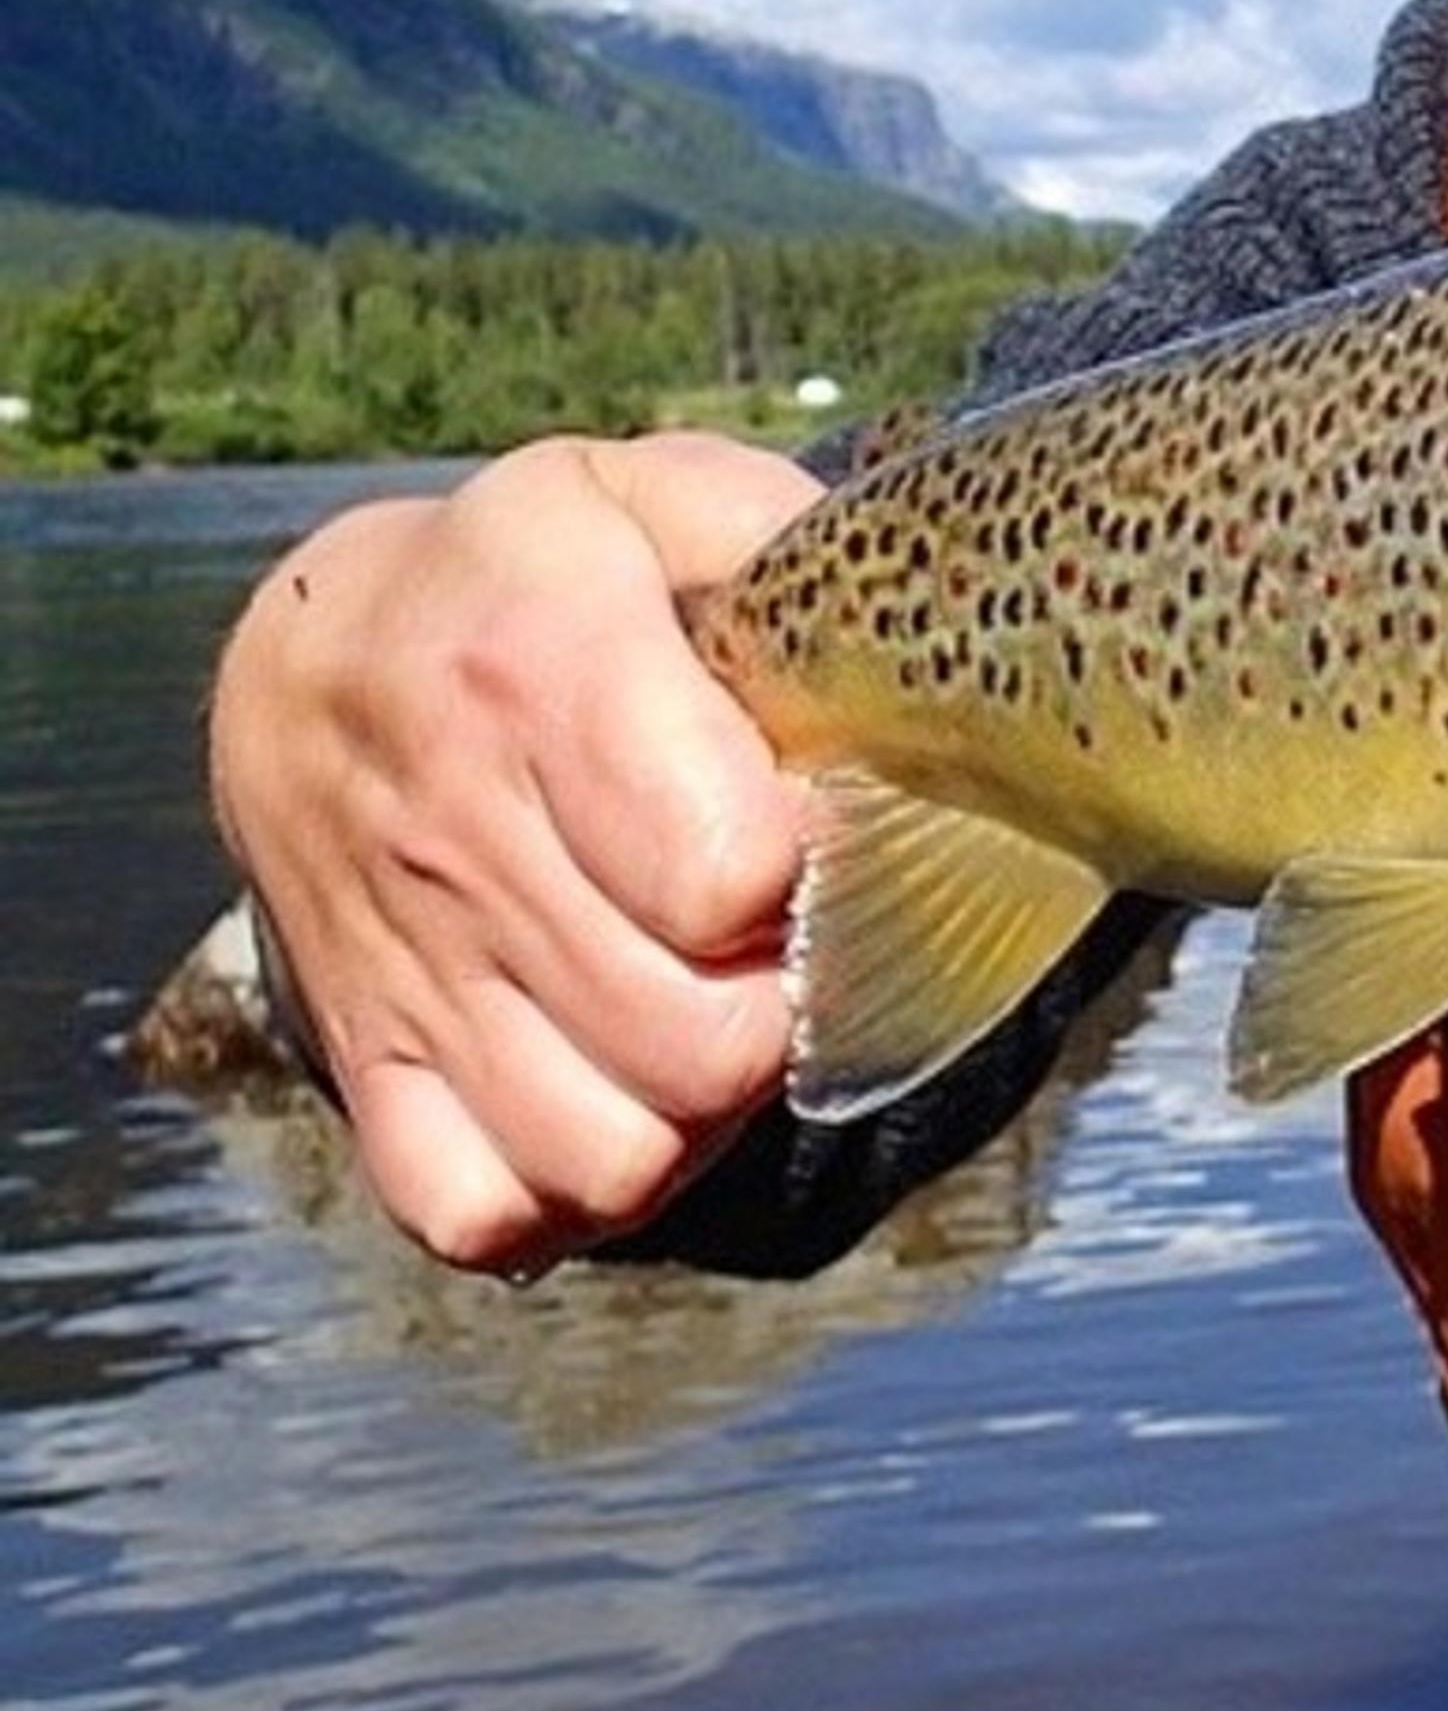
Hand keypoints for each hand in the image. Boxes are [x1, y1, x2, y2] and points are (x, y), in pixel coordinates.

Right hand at [206, 433, 822, 1273]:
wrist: (310, 669)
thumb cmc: (527, 583)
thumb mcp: (639, 497)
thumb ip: (770, 532)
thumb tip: (875, 637)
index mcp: (543, 674)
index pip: (731, 875)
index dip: (816, 873)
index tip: (817, 829)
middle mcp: (463, 840)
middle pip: (702, 1042)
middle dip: (787, 1006)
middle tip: (785, 940)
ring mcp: (410, 974)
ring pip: (611, 1155)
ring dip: (702, 1114)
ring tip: (714, 1014)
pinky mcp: (368, 1065)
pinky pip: (482, 1213)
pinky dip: (575, 1189)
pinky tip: (621, 1090)